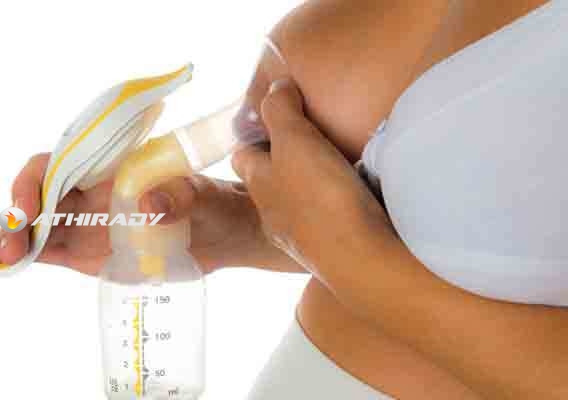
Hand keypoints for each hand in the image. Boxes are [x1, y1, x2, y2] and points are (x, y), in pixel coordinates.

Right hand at [0, 153, 298, 274]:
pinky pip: (49, 252)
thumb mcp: (202, 196)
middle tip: (8, 243)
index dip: (35, 181)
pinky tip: (0, 266)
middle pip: (38, 197)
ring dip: (6, 239)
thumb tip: (148, 203)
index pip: (59, 164)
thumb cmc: (215, 204)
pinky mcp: (89, 253)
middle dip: (15, 216)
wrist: (226, 236)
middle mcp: (91, 194)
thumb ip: (179, 197)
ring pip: (36, 227)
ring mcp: (87, 224)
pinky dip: (24, 258)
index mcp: (111, 169)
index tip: (30, 206)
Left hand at [232, 78, 393, 284]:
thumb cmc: (319, 194)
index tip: (275, 123)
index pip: (242, 155)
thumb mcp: (295, 139)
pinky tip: (350, 200)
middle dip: (283, 163)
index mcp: (258, 182)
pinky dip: (330, 209)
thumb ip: (280, 110)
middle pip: (269, 181)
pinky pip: (322, 223)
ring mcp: (297, 236)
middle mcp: (271, 213)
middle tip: (309, 143)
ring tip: (333, 169)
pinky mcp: (325, 251)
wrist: (357, 255)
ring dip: (307, 187)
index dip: (254, 137)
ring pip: (295, 204)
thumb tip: (274, 88)